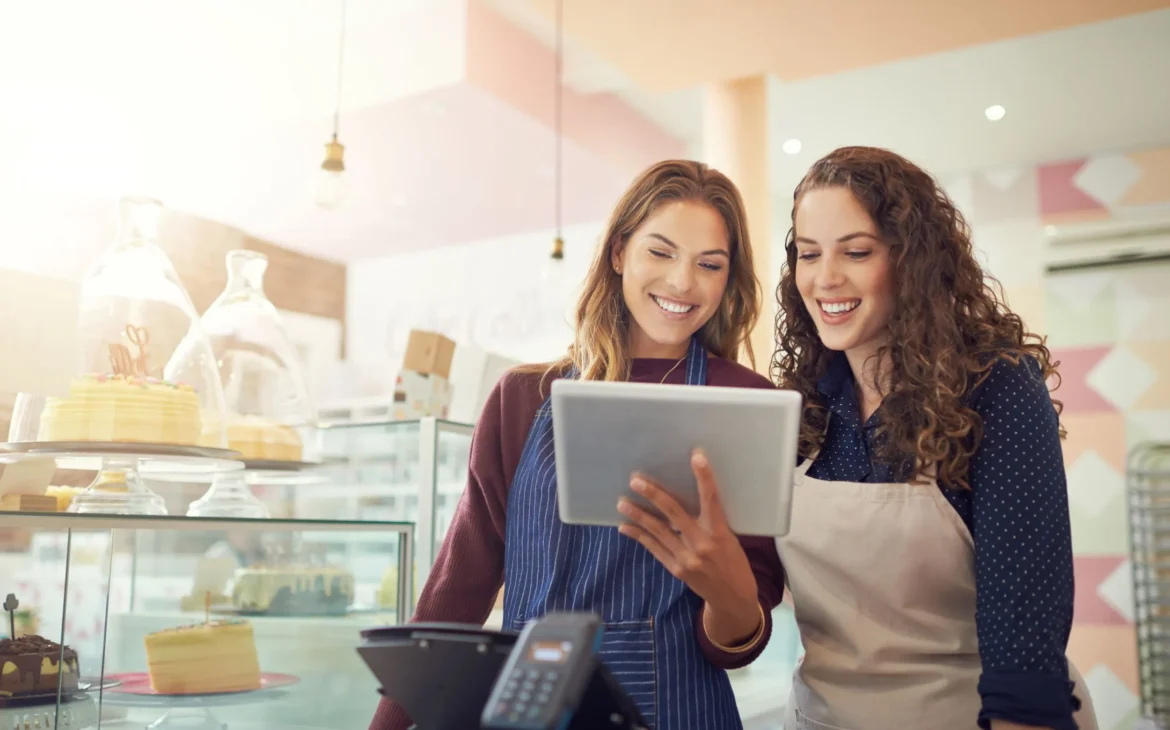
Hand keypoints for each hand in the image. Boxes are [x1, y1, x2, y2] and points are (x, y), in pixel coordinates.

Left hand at [617, 449, 760, 643]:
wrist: (733, 598)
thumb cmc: (734, 562)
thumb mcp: (731, 539)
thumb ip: (712, 521)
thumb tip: (689, 497)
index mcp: (720, 532)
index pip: (712, 499)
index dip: (704, 477)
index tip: (696, 456)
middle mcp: (702, 543)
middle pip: (673, 513)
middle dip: (653, 495)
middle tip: (636, 481)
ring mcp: (686, 558)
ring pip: (657, 531)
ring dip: (638, 515)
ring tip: (622, 502)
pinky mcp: (676, 569)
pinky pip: (654, 548)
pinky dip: (639, 536)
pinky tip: (625, 527)